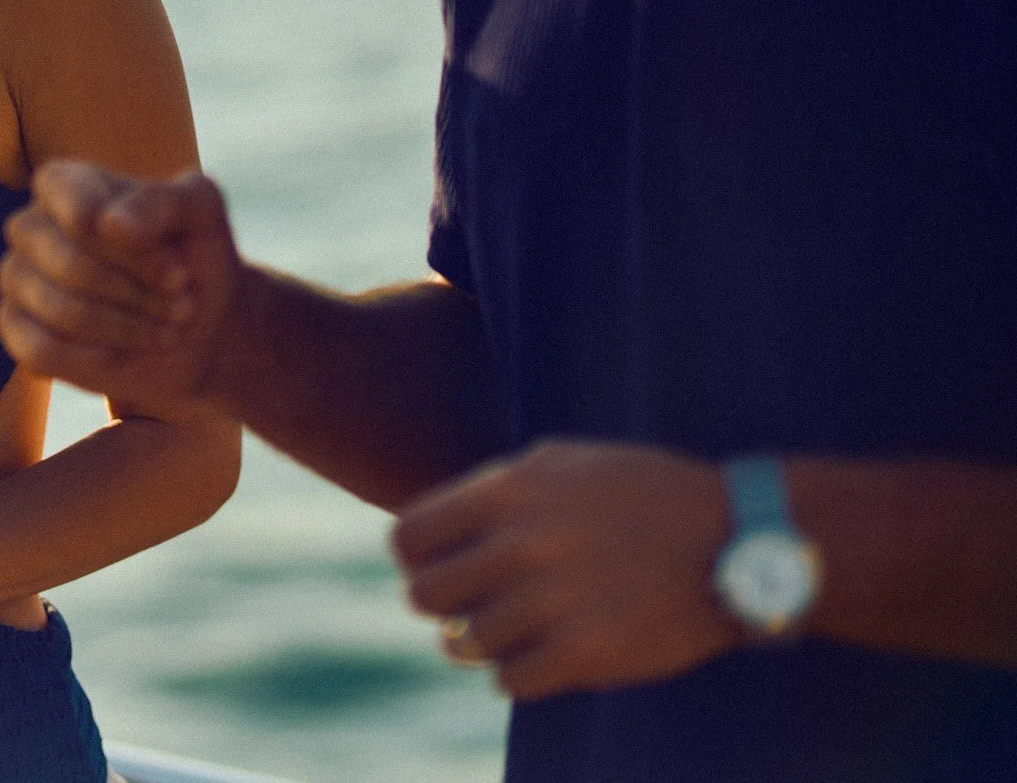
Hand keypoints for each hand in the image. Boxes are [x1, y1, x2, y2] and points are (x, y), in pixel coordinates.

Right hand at [0, 161, 245, 408]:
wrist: (199, 325)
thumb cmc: (195, 257)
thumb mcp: (200, 213)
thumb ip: (162, 202)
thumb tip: (109, 223)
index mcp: (64, 183)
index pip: (80, 213)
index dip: (132, 252)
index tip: (180, 274)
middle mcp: (30, 226)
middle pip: (70, 266)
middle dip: (136, 294)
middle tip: (183, 304)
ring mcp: (17, 277)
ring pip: (60, 312)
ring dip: (127, 327)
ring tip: (168, 326)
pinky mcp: (16, 327)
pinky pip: (41, 350)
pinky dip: (96, 358)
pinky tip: (127, 350)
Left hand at [392, 439, 742, 700]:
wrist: (736, 539)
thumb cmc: (643, 495)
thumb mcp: (562, 463)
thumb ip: (493, 490)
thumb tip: (431, 528)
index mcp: (510, 489)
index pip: (409, 537)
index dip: (412, 559)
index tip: (431, 567)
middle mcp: (523, 543)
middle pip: (424, 596)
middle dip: (439, 605)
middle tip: (464, 606)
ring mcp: (553, 601)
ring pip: (464, 644)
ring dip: (480, 643)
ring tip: (507, 631)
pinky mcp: (587, 653)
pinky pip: (508, 682)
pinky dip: (516, 674)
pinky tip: (539, 656)